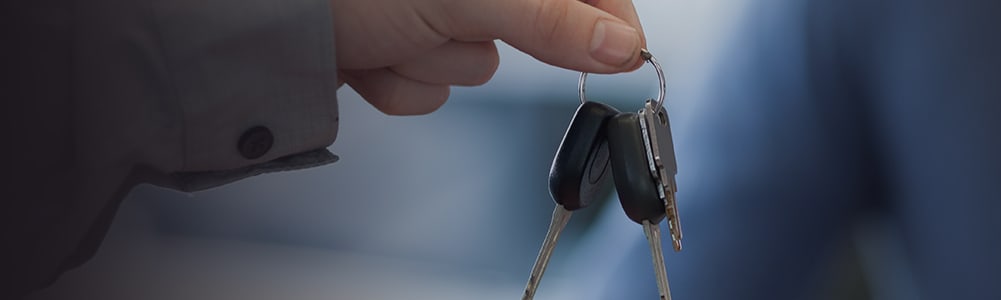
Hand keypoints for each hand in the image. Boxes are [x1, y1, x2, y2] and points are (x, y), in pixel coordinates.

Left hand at [331, 0, 646, 114]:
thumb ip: (552, 19)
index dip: (605, 15)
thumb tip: (621, 44)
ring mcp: (424, 8)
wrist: (256, 17)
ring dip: (431, 62)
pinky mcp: (392, 45)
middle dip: (477, 37)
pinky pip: (426, 86)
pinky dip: (398, 82)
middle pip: (525, 26)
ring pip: (471, 63)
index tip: (624, 51)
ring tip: (391, 33)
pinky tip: (367, 56)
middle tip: (442, 22)